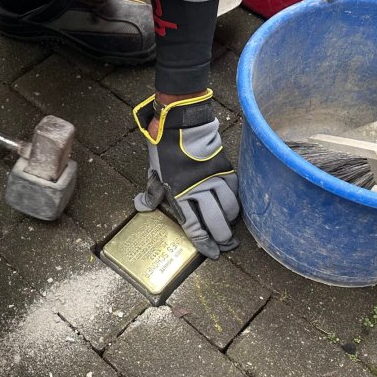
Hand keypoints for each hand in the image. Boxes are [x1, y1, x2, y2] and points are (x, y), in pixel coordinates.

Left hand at [132, 89, 239, 258]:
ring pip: (230, 207)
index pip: (194, 226)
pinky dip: (236, 199)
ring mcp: (214, 179)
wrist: (181, 123)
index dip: (204, 243)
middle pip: (216, 221)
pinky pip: (235, 189)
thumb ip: (151, 192)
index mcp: (179, 194)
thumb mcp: (153, 171)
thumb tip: (141, 206)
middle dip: (222, 237)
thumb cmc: (164, 148)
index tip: (212, 253)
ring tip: (230, 225)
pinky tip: (234, 205)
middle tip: (226, 244)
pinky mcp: (224, 167)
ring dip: (231, 219)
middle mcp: (199, 190)